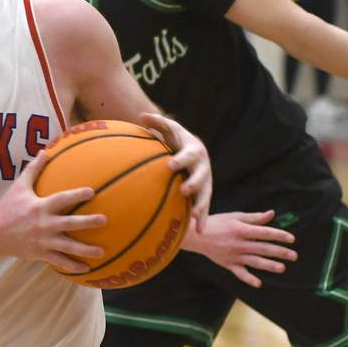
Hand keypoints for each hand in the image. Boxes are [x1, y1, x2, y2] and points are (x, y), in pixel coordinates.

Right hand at [0, 151, 105, 272]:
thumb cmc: (7, 208)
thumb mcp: (19, 186)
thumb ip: (33, 169)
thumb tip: (44, 151)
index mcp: (40, 207)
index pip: (61, 199)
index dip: (77, 195)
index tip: (92, 192)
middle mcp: (44, 225)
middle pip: (69, 223)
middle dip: (88, 222)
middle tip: (104, 220)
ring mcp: (43, 241)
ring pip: (68, 247)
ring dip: (86, 250)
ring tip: (103, 251)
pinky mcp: (41, 254)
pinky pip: (59, 262)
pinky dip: (73, 266)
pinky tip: (87, 269)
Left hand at [140, 112, 212, 232]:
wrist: (193, 150)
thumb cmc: (176, 139)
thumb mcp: (169, 128)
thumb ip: (157, 122)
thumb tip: (141, 116)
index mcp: (194, 150)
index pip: (189, 154)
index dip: (181, 159)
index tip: (170, 165)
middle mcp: (203, 166)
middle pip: (202, 176)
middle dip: (195, 183)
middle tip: (184, 190)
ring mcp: (206, 181)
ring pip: (206, 194)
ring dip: (201, 205)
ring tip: (195, 216)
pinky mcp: (204, 193)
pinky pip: (203, 206)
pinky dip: (202, 219)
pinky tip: (198, 231)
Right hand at [183, 210, 296, 287]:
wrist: (195, 236)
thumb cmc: (217, 223)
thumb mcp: (235, 216)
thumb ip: (254, 218)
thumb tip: (271, 214)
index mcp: (241, 229)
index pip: (264, 233)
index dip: (279, 235)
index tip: (291, 239)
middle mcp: (239, 243)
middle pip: (263, 248)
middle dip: (280, 252)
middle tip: (294, 256)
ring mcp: (234, 255)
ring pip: (255, 261)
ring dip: (269, 265)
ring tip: (282, 268)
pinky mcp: (228, 264)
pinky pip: (240, 273)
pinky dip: (248, 279)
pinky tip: (259, 283)